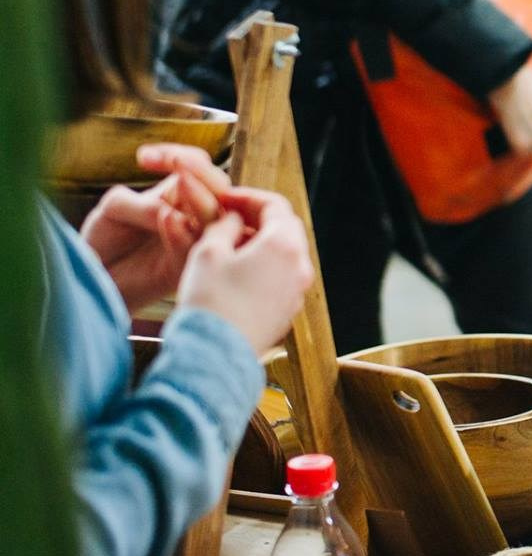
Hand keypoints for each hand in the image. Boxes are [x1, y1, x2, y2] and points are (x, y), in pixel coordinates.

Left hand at [82, 144, 234, 311]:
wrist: (90, 279)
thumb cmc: (103, 240)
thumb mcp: (116, 209)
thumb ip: (146, 204)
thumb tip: (175, 213)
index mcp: (180, 196)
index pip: (198, 167)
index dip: (181, 157)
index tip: (143, 157)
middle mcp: (194, 216)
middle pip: (219, 189)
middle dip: (202, 174)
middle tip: (178, 164)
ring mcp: (193, 243)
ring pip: (215, 219)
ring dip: (200, 199)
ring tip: (180, 183)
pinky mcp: (184, 268)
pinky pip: (194, 249)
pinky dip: (183, 233)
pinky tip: (167, 219)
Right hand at [174, 188, 313, 354]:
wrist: (214, 357)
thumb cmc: (210, 303)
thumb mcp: (208, 252)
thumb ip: (223, 226)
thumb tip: (233, 220)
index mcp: (285, 246)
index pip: (275, 206)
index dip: (248, 197)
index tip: (226, 199)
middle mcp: (300, 267)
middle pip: (285, 229)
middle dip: (257, 219)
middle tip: (227, 218)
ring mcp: (297, 292)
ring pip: (283, 255)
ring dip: (259, 244)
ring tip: (227, 246)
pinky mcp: (288, 312)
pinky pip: (279, 279)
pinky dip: (262, 268)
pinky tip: (235, 274)